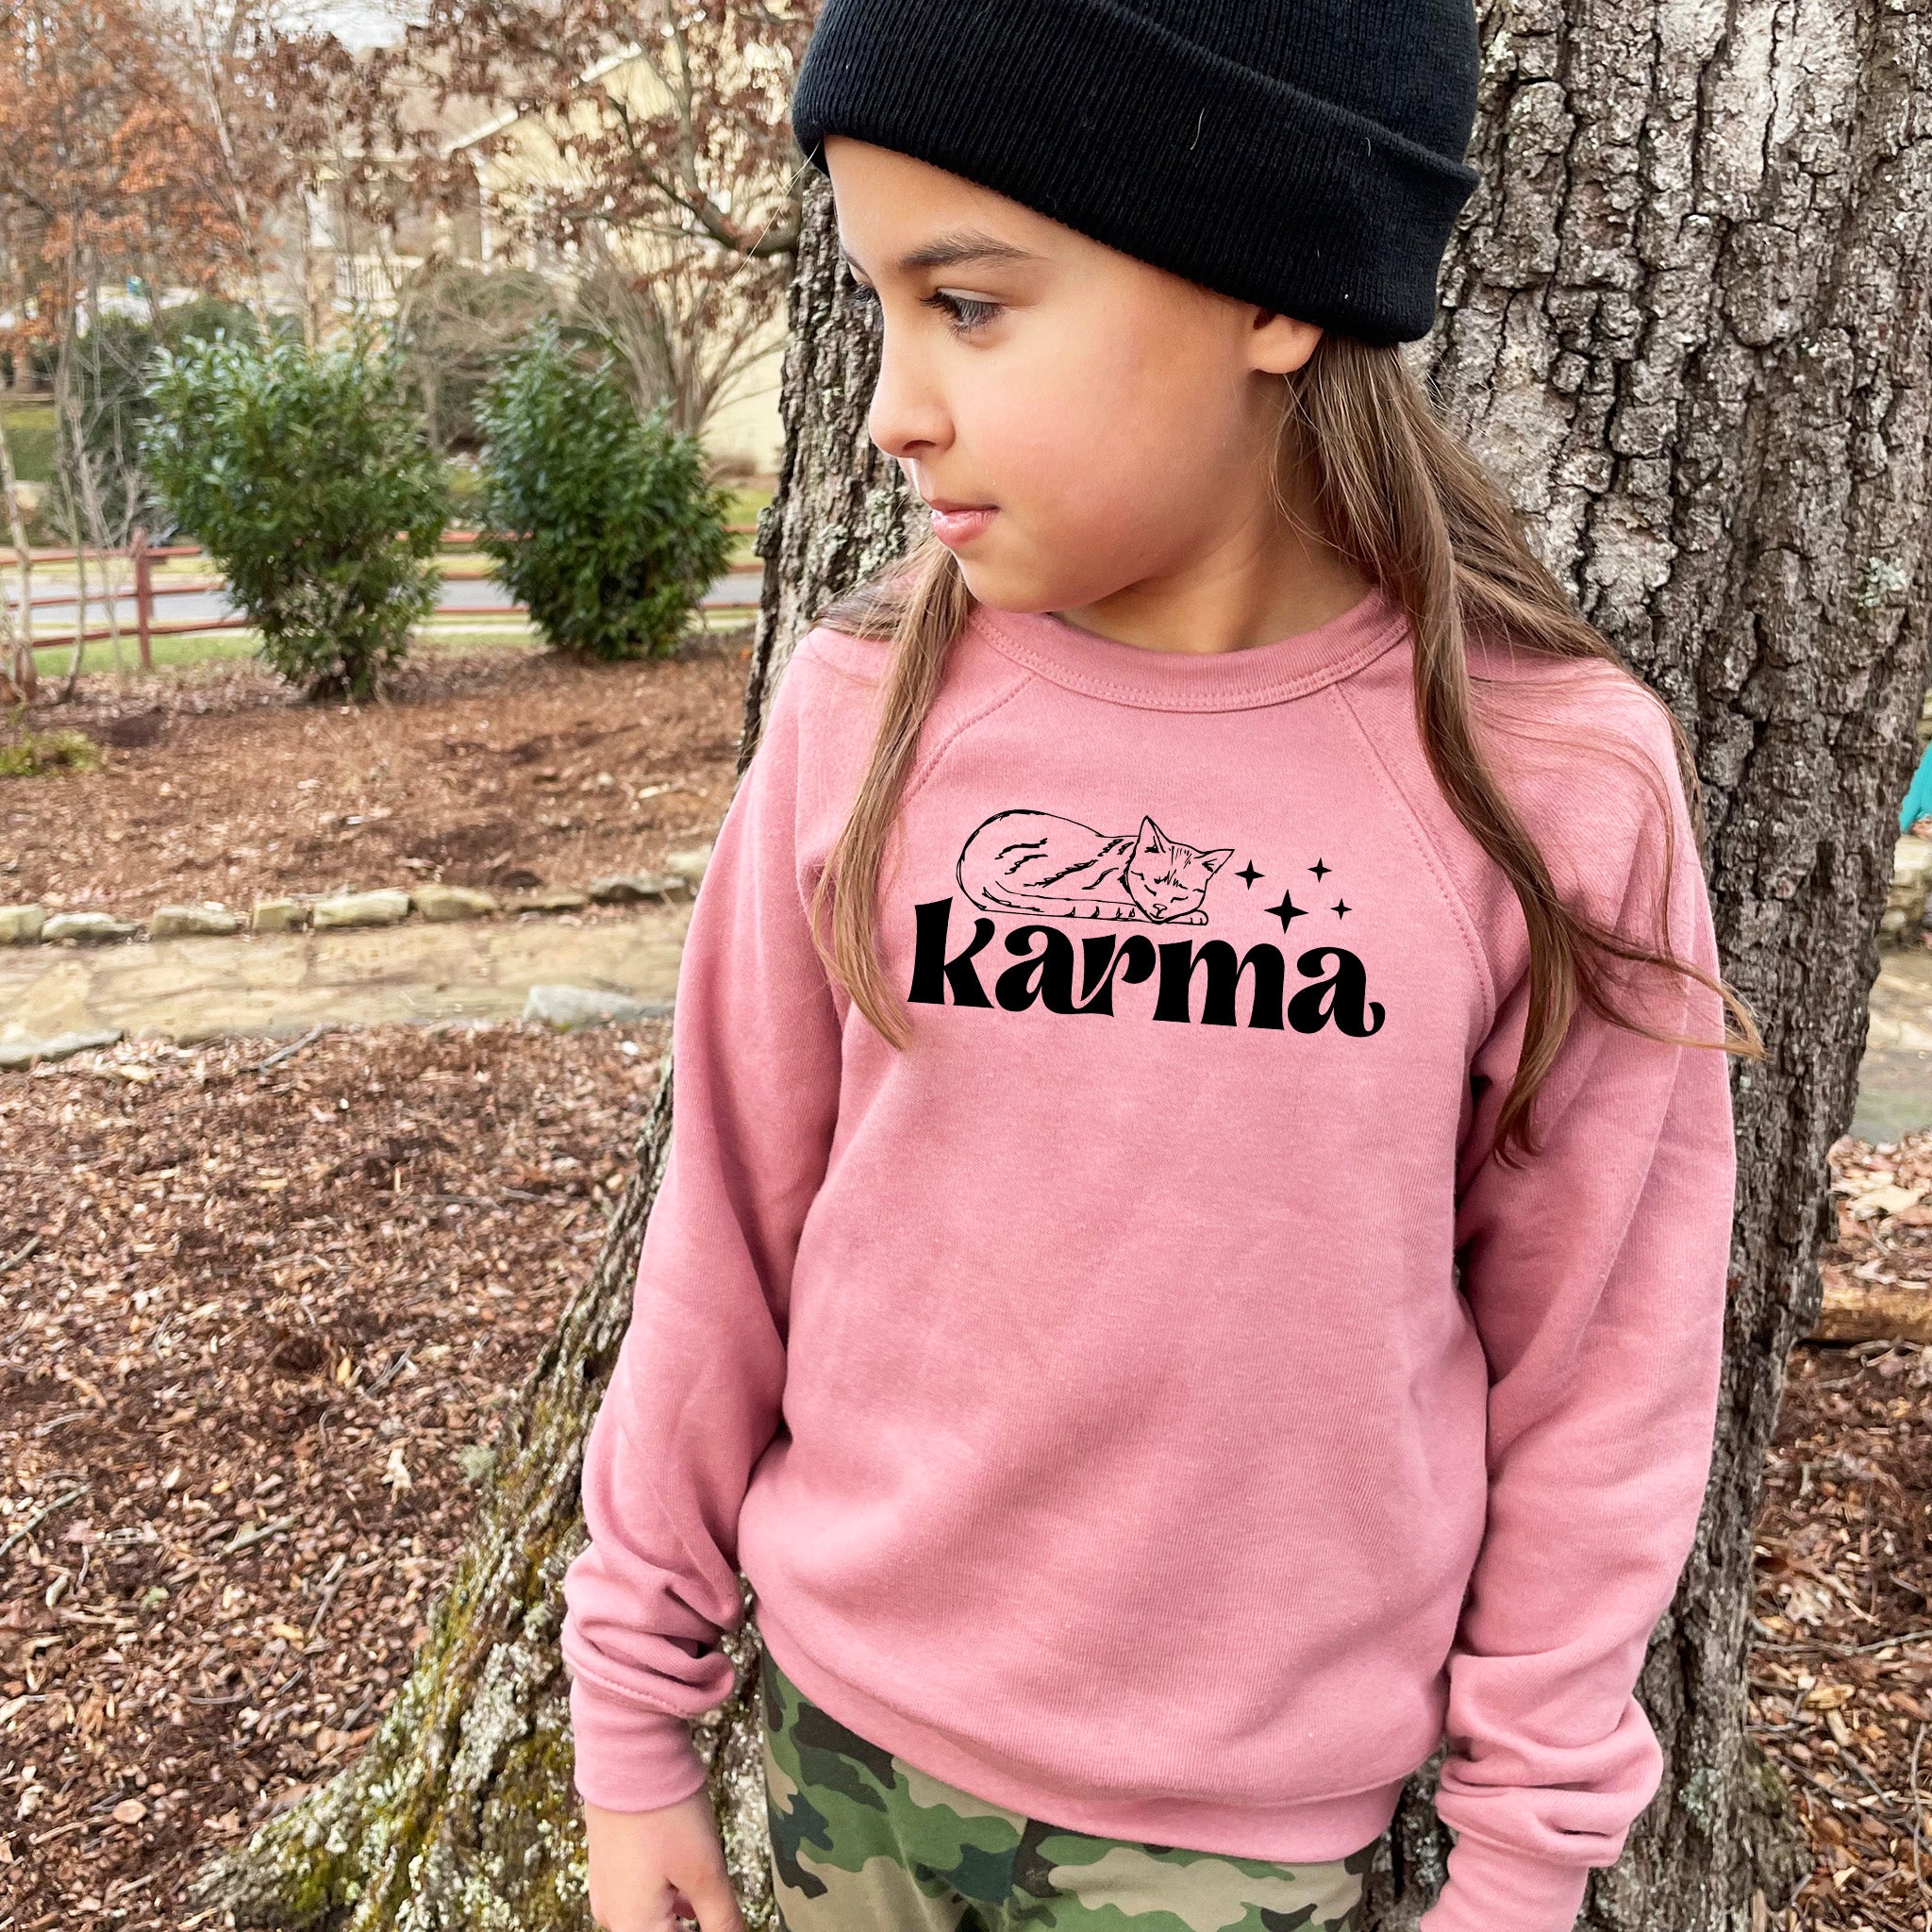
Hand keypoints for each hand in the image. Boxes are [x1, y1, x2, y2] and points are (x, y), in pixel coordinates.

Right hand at [585, 1792, 747, 1931]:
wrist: (627, 1751)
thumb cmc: (666, 1813)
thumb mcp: (705, 1871)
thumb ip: (723, 1921)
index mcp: (633, 1926)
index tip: (726, 1920)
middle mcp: (612, 1915)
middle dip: (691, 1925)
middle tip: (720, 1907)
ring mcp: (607, 1888)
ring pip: (652, 1918)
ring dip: (682, 1916)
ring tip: (709, 1900)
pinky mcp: (609, 1864)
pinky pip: (641, 1896)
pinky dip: (669, 1898)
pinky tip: (691, 1887)